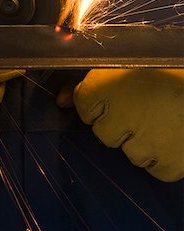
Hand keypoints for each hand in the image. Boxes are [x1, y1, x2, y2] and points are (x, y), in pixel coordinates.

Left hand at [60, 69, 183, 181]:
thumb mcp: (121, 64)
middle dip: (117, 121)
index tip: (115, 95)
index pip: (82, 105)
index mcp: (102, 87)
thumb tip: (60, 99)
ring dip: (140, 139)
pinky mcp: (167, 163)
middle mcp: (116, 118)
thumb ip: (83, 80)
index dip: (98, 101)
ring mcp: (141, 143)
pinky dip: (159, 155)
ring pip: (127, 151)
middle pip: (102, 131)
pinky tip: (170, 135)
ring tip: (161, 118)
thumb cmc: (166, 66)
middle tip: (142, 106)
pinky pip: (152, 167)